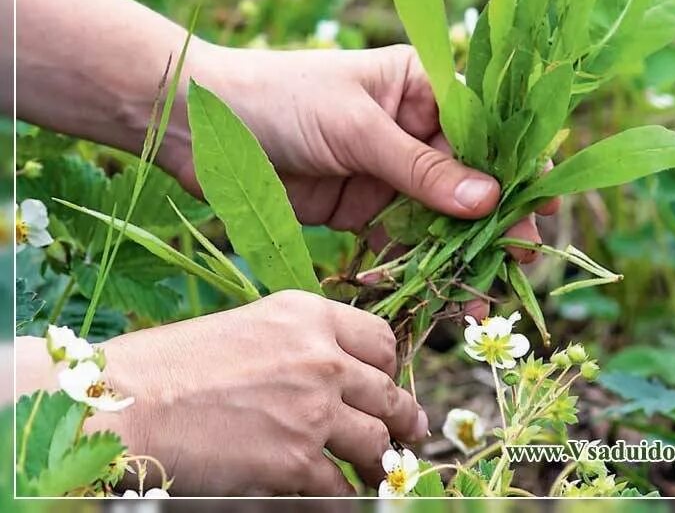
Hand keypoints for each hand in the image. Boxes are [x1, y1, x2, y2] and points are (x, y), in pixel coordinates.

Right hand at [89, 290, 426, 495]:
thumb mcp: (251, 327)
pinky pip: (341, 489)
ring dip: (377, 462)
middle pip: (388, 393)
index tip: (386, 384)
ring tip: (376, 472)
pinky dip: (341, 498)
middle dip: (400, 418)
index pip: (381, 339)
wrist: (131, 402)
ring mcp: (314, 409)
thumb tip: (339, 372)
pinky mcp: (296, 461)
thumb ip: (301, 343)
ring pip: (375, 443)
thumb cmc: (177, 364)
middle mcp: (321, 356)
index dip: (389, 367)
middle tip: (408, 433)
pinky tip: (335, 497)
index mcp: (309, 316)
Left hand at [165, 42, 557, 300]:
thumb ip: (421, 168)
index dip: (513, 169)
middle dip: (494, 222)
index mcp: (422, 87)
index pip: (484, 129)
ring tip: (483, 295)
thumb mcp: (357, 127)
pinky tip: (443, 293)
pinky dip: (423, 266)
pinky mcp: (364, 208)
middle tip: (518, 264)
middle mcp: (415, 129)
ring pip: (442, 216)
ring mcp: (390, 171)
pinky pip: (404, 240)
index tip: (537, 211)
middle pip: (470, 178)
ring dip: (463, 253)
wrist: (200, 127)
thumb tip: (489, 201)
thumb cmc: (282, 99)